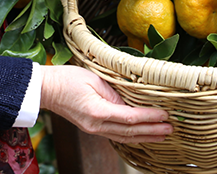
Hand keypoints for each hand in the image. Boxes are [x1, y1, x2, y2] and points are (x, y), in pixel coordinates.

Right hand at [38, 65, 172, 143]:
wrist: (45, 89)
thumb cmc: (66, 79)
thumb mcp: (93, 79)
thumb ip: (114, 92)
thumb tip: (132, 102)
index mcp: (98, 111)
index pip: (131, 117)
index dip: (150, 117)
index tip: (165, 115)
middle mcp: (96, 125)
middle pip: (131, 132)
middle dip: (153, 131)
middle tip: (171, 129)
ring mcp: (93, 129)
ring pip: (125, 137)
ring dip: (145, 137)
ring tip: (162, 135)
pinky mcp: (92, 128)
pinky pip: (116, 135)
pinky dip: (132, 136)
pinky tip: (141, 135)